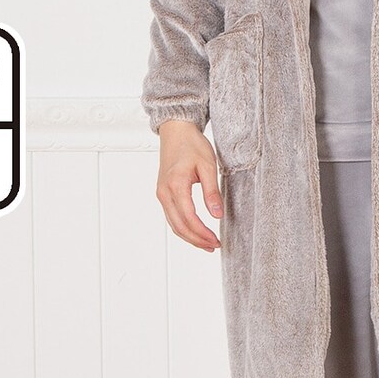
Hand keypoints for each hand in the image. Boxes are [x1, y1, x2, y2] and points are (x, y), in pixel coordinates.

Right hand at [156, 120, 223, 251]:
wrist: (176, 131)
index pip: (189, 218)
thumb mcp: (208, 165)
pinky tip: (195, 232)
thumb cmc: (192, 144)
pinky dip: (183, 228)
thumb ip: (212, 192)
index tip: (216, 240)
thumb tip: (217, 215)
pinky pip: (172, 217)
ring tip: (207, 244)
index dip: (203, 233)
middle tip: (214, 246)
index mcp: (176, 185)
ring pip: (174, 224)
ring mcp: (161, 194)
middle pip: (179, 226)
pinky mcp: (163, 193)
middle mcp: (164, 193)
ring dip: (190, 237)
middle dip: (197, 240)